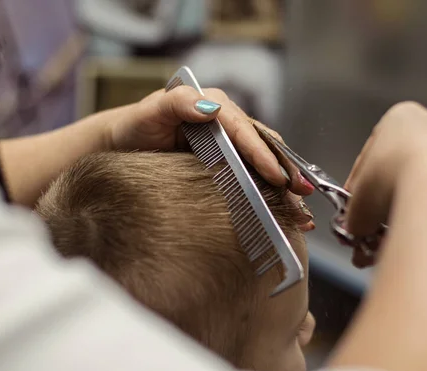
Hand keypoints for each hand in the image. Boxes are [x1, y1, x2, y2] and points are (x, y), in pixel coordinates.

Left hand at [101, 86, 313, 195]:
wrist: (123, 146)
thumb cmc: (135, 126)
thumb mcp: (151, 112)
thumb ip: (177, 104)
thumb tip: (208, 106)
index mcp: (215, 106)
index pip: (245, 130)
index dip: (262, 154)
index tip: (276, 176)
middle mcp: (227, 123)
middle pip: (263, 146)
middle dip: (285, 170)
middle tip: (303, 193)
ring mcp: (229, 144)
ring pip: (263, 163)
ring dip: (284, 186)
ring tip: (301, 209)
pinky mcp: (227, 163)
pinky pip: (253, 176)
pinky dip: (270, 193)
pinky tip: (285, 211)